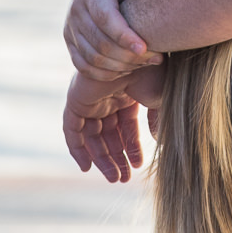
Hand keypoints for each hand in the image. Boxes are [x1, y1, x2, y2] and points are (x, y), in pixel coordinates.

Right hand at [63, 0, 163, 79]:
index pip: (104, 18)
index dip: (124, 36)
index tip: (145, 48)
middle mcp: (76, 9)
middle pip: (99, 43)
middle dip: (128, 55)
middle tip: (156, 57)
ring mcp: (71, 28)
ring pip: (93, 58)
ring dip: (121, 66)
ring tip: (147, 63)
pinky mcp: (72, 42)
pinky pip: (84, 67)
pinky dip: (107, 73)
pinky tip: (130, 69)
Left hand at [63, 65, 163, 180]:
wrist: (135, 53)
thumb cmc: (152, 71)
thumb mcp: (160, 99)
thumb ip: (157, 120)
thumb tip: (158, 141)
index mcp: (127, 94)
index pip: (125, 127)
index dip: (131, 147)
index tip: (138, 167)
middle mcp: (107, 96)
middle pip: (108, 134)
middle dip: (116, 157)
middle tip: (123, 179)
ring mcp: (91, 98)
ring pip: (91, 136)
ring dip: (101, 158)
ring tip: (113, 178)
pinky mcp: (77, 100)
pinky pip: (72, 129)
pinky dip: (77, 148)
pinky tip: (87, 167)